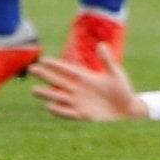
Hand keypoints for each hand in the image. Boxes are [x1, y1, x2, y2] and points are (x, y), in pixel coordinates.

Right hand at [30, 46, 147, 119]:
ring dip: (47, 94)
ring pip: (59, 97)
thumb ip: (107, 61)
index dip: (56, 65)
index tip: (43, 59)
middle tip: (31, 69)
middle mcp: (79, 90)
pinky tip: (50, 106)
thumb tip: (101, 44)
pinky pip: (68, 112)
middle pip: (59, 81)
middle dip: (45, 75)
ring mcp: (79, 102)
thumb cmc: (122, 90)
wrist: (127, 110)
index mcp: (86, 78)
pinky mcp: (82, 114)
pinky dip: (59, 110)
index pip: (68, 70)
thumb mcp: (115, 74)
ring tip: (33, 90)